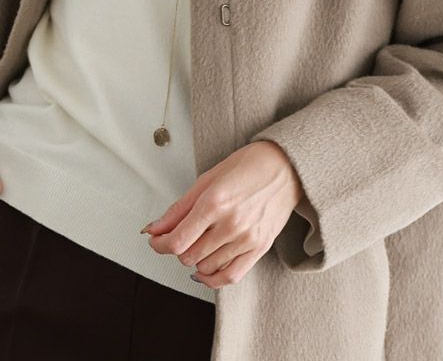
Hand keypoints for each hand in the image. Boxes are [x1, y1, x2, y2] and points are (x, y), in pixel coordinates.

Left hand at [141, 140, 303, 287]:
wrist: (286, 167)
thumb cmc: (249, 165)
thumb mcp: (208, 178)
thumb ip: (179, 208)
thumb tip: (155, 228)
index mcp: (216, 202)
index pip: (177, 241)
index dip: (159, 245)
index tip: (156, 240)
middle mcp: (231, 223)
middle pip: (188, 256)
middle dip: (178, 248)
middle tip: (181, 235)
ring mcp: (247, 238)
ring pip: (205, 268)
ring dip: (196, 259)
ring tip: (201, 242)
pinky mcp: (260, 248)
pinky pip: (230, 277)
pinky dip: (213, 278)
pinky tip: (207, 267)